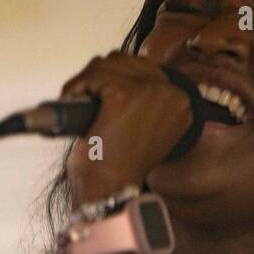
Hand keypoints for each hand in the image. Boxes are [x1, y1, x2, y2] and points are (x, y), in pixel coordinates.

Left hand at [58, 51, 193, 207]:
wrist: (108, 193)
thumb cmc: (118, 167)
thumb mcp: (139, 128)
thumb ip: (139, 100)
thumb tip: (112, 71)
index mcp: (181, 102)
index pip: (144, 67)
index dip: (115, 77)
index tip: (100, 92)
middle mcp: (172, 93)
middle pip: (125, 61)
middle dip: (99, 76)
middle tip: (83, 98)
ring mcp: (150, 92)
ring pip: (107, 64)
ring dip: (87, 81)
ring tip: (78, 103)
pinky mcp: (124, 96)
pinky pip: (92, 75)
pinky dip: (76, 87)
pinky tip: (71, 103)